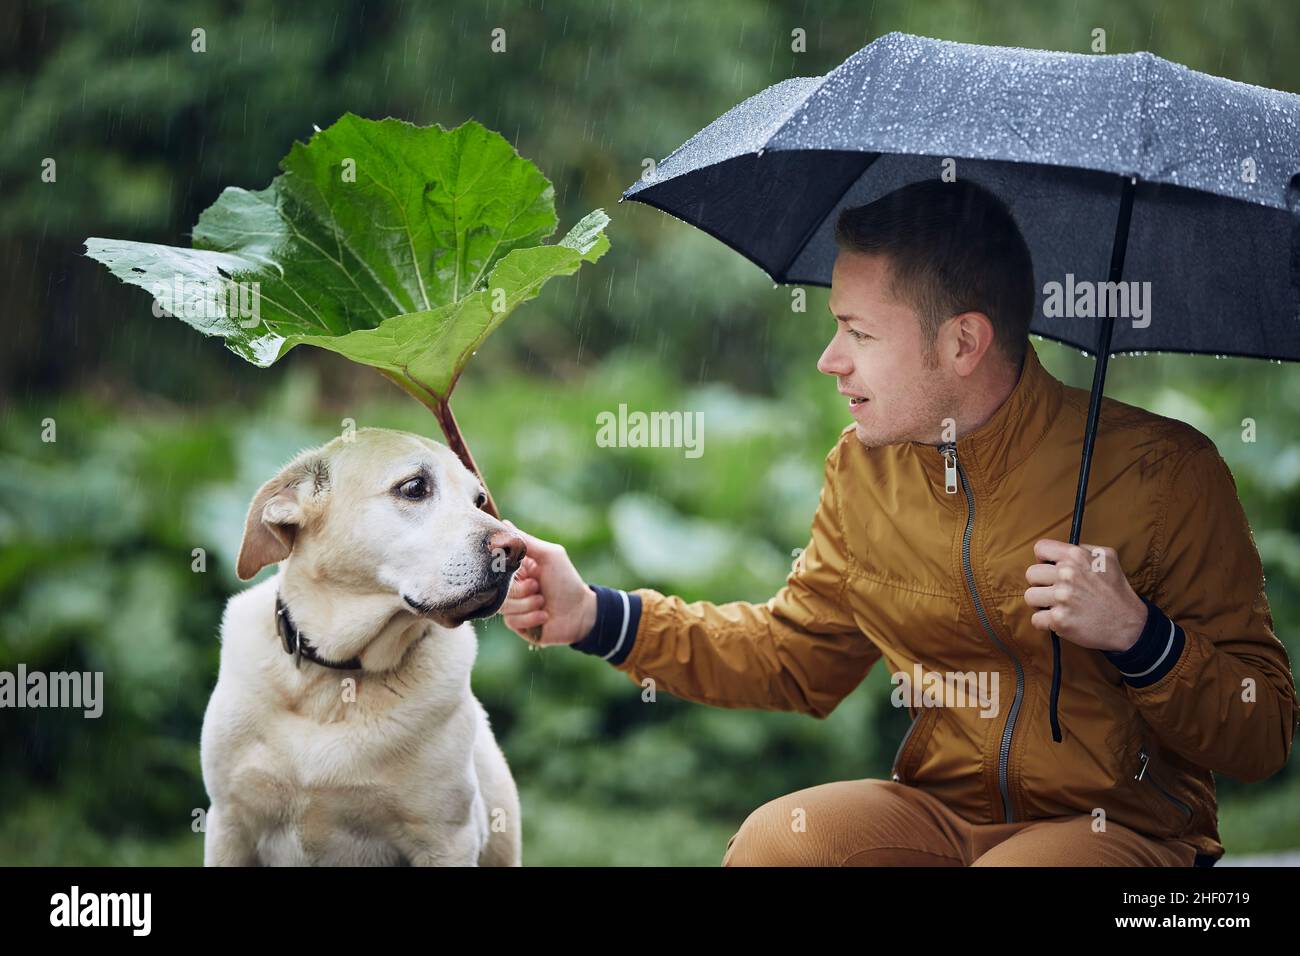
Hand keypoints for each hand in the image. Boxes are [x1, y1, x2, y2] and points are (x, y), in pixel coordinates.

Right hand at [499, 520, 597, 646]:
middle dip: (520, 589)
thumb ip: (527, 542)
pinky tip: (545, 616)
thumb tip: (504, 524)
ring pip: (503, 605)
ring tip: (543, 602)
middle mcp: (512, 586)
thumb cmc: (567, 581)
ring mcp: (514, 606)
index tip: (517, 569)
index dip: (502, 568)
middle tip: (537, 586)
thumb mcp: (549, 556)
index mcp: (517, 569)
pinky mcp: (517, 624)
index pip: (495, 565)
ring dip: (527, 604)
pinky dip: (530, 618)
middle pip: (497, 588)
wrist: (581, 612)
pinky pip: (511, 621)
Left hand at [1023, 539, 1146, 652]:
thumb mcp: (1107, 558)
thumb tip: (1061, 550)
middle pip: (1031, 574)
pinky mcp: (1059, 620)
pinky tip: (1058, 620)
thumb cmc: (1116, 590)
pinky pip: (1036, 619)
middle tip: (1053, 591)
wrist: (1129, 624)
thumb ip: (1083, 549)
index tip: (1050, 568)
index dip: (1043, 559)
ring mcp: (1061, 598)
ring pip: (1030, 597)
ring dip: (1040, 603)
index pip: (1040, 548)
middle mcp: (1067, 575)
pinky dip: (1045, 622)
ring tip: (1055, 605)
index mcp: (1076, 556)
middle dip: (1041, 583)